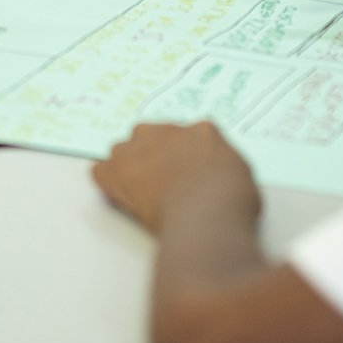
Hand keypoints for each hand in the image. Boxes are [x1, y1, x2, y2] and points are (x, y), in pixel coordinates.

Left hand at [92, 121, 261, 234]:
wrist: (206, 212)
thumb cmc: (230, 200)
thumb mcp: (241, 175)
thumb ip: (224, 166)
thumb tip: (218, 173)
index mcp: (202, 131)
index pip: (187, 136)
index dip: (184, 158)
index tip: (186, 174)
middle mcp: (167, 131)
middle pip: (150, 135)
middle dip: (153, 154)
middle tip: (162, 184)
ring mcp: (139, 148)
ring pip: (123, 150)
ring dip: (128, 166)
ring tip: (139, 193)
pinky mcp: (117, 170)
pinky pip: (101, 171)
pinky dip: (107, 183)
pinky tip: (117, 197)